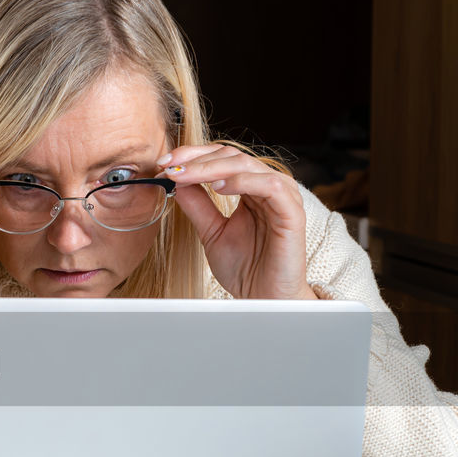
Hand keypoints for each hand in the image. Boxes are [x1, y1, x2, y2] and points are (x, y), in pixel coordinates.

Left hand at [159, 145, 316, 299]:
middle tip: (170, 166)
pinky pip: (270, 186)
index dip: (193, 156)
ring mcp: (282, 198)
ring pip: (248, 166)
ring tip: (186, 175)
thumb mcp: (211, 232)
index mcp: (250, 188)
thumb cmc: (245, 269)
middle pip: (232, 156)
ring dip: (213, 167)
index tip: (164, 162)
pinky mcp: (292, 212)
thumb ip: (198, 206)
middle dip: (197, 159)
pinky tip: (218, 187)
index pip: (222, 158)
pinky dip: (243, 182)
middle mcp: (267, 187)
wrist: (262, 300)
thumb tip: (176, 181)